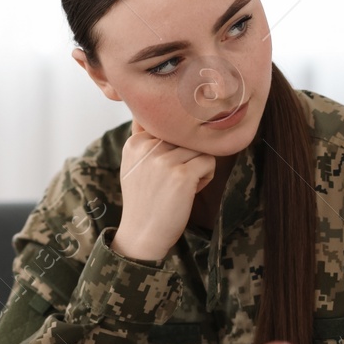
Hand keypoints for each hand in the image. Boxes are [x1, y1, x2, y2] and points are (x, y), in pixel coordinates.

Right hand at [111, 121, 217, 261]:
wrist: (142, 234)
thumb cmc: (144, 200)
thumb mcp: (134, 166)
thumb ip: (146, 139)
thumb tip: (162, 109)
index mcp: (134, 142)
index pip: (169, 128)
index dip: (174, 149)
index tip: (162, 171)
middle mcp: (146, 147)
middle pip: (185, 137)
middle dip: (186, 157)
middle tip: (175, 180)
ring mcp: (164, 160)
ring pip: (199, 148)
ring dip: (197, 166)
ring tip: (182, 185)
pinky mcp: (181, 175)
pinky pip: (208, 161)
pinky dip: (205, 176)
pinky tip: (190, 191)